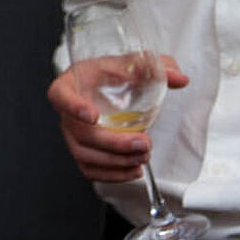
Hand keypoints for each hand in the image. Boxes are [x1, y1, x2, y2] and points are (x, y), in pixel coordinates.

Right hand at [47, 56, 187, 183]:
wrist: (106, 87)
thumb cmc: (109, 75)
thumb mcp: (128, 64)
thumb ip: (154, 68)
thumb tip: (179, 78)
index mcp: (70, 85)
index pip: (60, 96)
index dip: (73, 106)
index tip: (93, 115)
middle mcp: (67, 113)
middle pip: (81, 133)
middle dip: (114, 143)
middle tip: (142, 143)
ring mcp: (72, 136)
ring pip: (85, 156)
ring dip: (116, 161)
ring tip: (143, 157)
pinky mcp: (83, 152)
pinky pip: (91, 170)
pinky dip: (113, 174)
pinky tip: (133, 169)